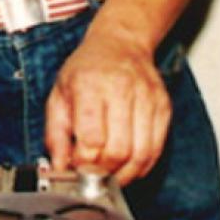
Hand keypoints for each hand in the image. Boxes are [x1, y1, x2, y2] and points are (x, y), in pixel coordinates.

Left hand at [44, 33, 169, 185]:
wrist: (120, 44)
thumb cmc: (86, 70)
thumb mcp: (59, 97)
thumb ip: (56, 136)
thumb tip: (59, 169)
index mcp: (90, 86)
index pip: (93, 140)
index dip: (83, 162)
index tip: (76, 166)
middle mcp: (122, 90)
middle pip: (118, 151)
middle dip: (103, 172)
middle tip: (93, 173)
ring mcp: (147, 98)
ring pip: (141, 155)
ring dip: (124, 174)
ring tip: (110, 175)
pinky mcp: (163, 107)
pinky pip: (156, 149)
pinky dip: (141, 166)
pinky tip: (127, 166)